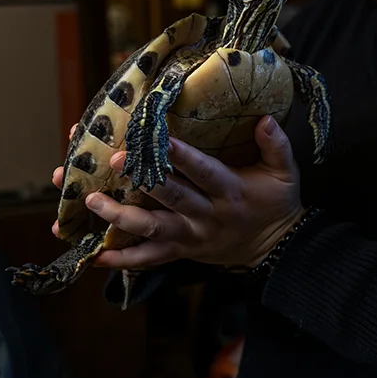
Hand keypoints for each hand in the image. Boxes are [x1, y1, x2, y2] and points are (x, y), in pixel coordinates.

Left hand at [51, 116, 304, 268]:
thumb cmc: (276, 202)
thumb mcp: (285, 172)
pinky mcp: (181, 251)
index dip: (182, 155)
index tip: (159, 138)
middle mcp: (207, 215)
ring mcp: (191, 236)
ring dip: (119, 216)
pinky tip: (93, 254)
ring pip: (152, 228)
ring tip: (91, 200)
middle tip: (113, 160)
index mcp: (231, 190)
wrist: (276, 247)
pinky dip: (120, 258)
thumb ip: (277, 145)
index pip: (204, 171)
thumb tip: (265, 119)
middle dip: (141, 180)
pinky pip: (148, 258)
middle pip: (171, 198)